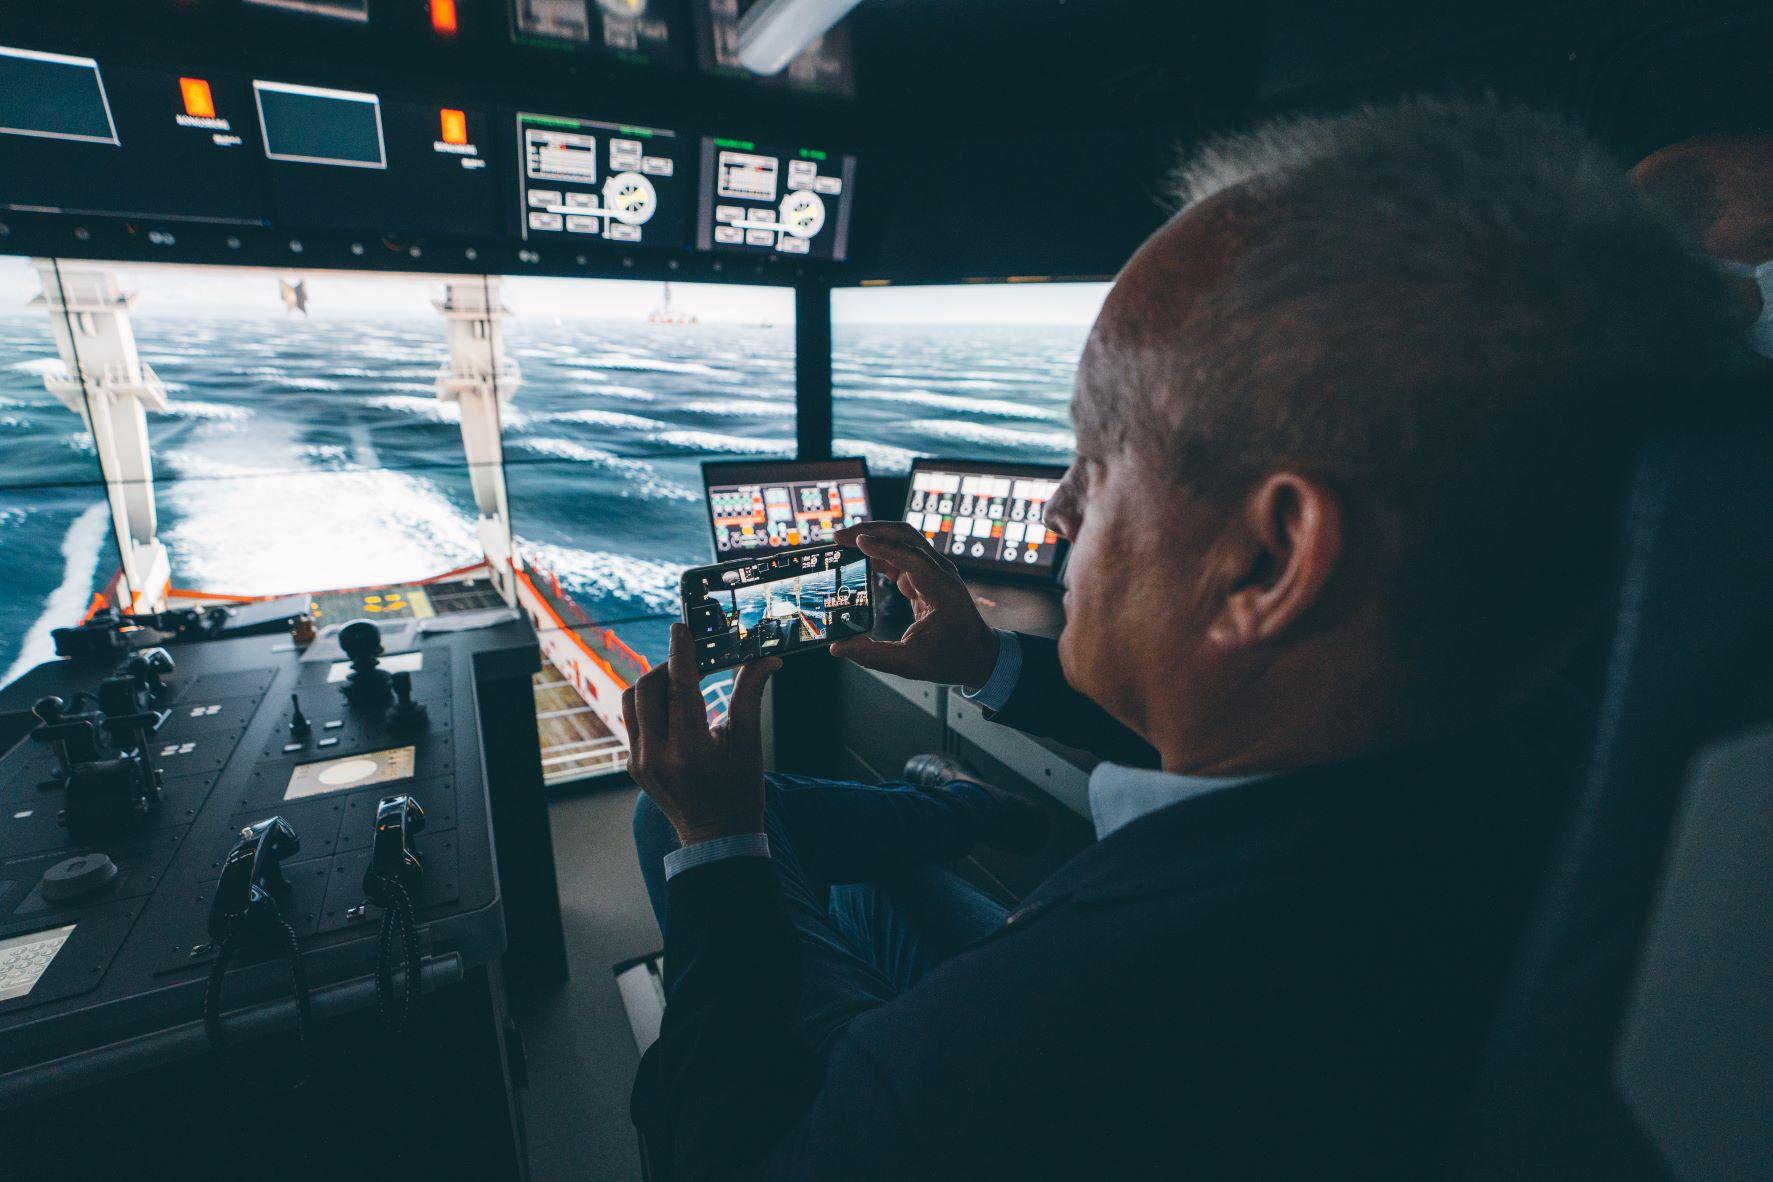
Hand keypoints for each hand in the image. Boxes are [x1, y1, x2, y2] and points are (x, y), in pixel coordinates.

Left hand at [622, 622, 780, 845]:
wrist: (717, 835)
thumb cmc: (738, 791)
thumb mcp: (748, 742)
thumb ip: (749, 694)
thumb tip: (766, 659)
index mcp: (689, 751)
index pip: (679, 688)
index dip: (681, 653)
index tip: (682, 629)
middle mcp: (657, 756)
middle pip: (648, 689)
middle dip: (668, 666)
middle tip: (691, 660)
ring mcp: (640, 762)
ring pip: (632, 702)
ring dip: (653, 683)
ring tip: (679, 681)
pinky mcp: (634, 764)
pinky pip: (632, 721)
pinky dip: (648, 704)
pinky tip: (671, 704)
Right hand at [830, 521, 999, 687]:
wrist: (978, 656)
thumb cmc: (951, 659)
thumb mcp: (910, 664)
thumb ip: (872, 655)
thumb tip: (837, 647)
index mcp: (942, 592)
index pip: (913, 558)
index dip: (884, 547)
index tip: (858, 542)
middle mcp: (940, 574)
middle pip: (906, 537)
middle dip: (872, 531)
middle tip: (839, 537)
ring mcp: (934, 572)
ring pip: (903, 541)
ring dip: (874, 536)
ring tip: (843, 543)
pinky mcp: (926, 576)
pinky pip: (901, 555)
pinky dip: (879, 551)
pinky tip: (858, 558)